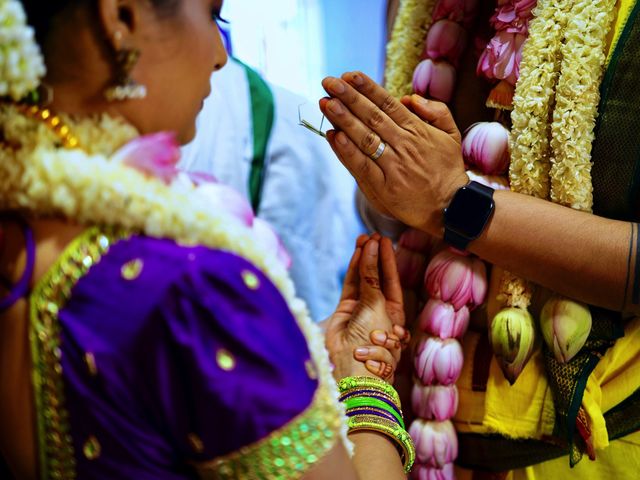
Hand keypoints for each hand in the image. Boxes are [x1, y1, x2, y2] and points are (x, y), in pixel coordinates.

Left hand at [319, 71, 468, 236]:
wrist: (452, 208)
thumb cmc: (447, 170)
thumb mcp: (451, 135)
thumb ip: (435, 112)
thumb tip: (409, 98)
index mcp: (417, 130)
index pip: (388, 103)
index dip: (367, 88)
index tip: (349, 75)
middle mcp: (404, 145)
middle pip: (372, 116)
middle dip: (348, 97)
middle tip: (329, 82)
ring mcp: (393, 166)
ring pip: (365, 138)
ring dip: (343, 119)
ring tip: (326, 103)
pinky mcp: (385, 188)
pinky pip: (362, 166)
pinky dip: (347, 151)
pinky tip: (334, 136)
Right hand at [325, 234, 403, 380]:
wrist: (353, 370)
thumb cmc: (374, 343)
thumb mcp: (377, 307)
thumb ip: (371, 278)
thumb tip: (370, 250)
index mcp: (396, 313)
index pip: (392, 280)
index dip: (388, 259)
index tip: (384, 240)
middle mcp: (379, 310)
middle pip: (377, 278)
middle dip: (375, 257)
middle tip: (372, 235)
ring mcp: (360, 311)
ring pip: (362, 280)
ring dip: (363, 259)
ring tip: (363, 239)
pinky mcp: (344, 312)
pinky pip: (350, 286)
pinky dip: (353, 269)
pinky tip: (356, 254)